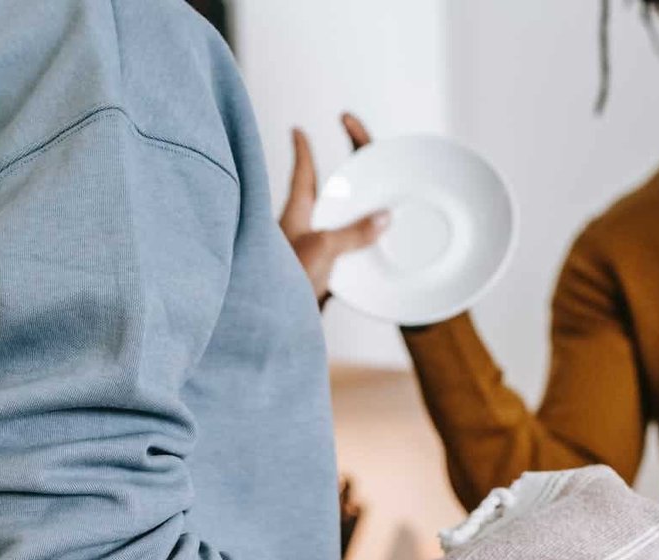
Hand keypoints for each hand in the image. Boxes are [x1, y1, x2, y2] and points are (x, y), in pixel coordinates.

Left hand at [279, 113, 387, 305]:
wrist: (274, 330)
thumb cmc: (282, 284)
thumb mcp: (322, 249)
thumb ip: (353, 232)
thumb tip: (384, 217)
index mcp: (292, 215)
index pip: (300, 174)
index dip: (301, 150)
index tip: (296, 129)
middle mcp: (295, 231)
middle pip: (316, 199)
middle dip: (327, 182)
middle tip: (341, 167)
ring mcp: (303, 255)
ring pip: (327, 227)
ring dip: (343, 217)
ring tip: (362, 207)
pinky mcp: (312, 277)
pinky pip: (335, 255)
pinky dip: (349, 248)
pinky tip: (362, 254)